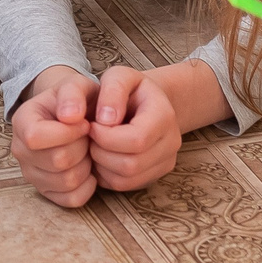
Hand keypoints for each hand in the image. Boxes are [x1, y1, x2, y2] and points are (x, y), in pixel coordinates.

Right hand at [11, 66, 99, 207]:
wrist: (74, 114)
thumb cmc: (74, 100)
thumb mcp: (75, 84)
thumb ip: (72, 93)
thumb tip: (70, 116)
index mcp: (21, 121)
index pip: (36, 137)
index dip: (67, 132)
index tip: (84, 123)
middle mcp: (20, 150)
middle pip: (57, 160)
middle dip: (82, 147)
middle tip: (87, 136)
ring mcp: (31, 174)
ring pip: (67, 181)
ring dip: (87, 165)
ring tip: (86, 149)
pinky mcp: (47, 191)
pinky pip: (72, 199)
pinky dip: (88, 186)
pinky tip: (88, 168)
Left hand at [87, 66, 184, 192]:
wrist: (145, 103)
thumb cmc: (129, 89)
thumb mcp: (120, 76)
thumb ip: (112, 90)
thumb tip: (106, 120)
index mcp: (164, 115)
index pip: (136, 140)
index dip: (106, 136)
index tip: (91, 125)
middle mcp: (171, 142)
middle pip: (130, 164)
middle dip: (101, 152)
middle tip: (90, 136)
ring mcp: (165, 162)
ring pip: (126, 179)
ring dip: (101, 165)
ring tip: (95, 144)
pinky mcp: (153, 176)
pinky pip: (124, 186)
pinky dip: (105, 174)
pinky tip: (101, 155)